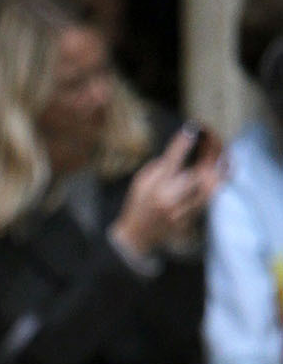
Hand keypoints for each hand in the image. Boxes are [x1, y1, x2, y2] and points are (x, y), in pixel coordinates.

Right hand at [112, 127, 221, 257]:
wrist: (139, 235)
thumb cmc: (139, 202)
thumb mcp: (142, 180)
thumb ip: (164, 164)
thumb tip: (187, 145)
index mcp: (156, 187)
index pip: (174, 159)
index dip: (185, 140)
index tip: (194, 128)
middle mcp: (172, 199)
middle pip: (201, 172)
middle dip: (211, 151)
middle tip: (212, 138)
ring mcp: (184, 211)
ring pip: (213, 185)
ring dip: (221, 165)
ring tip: (224, 151)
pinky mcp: (193, 218)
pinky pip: (212, 195)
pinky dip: (220, 178)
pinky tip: (223, 166)